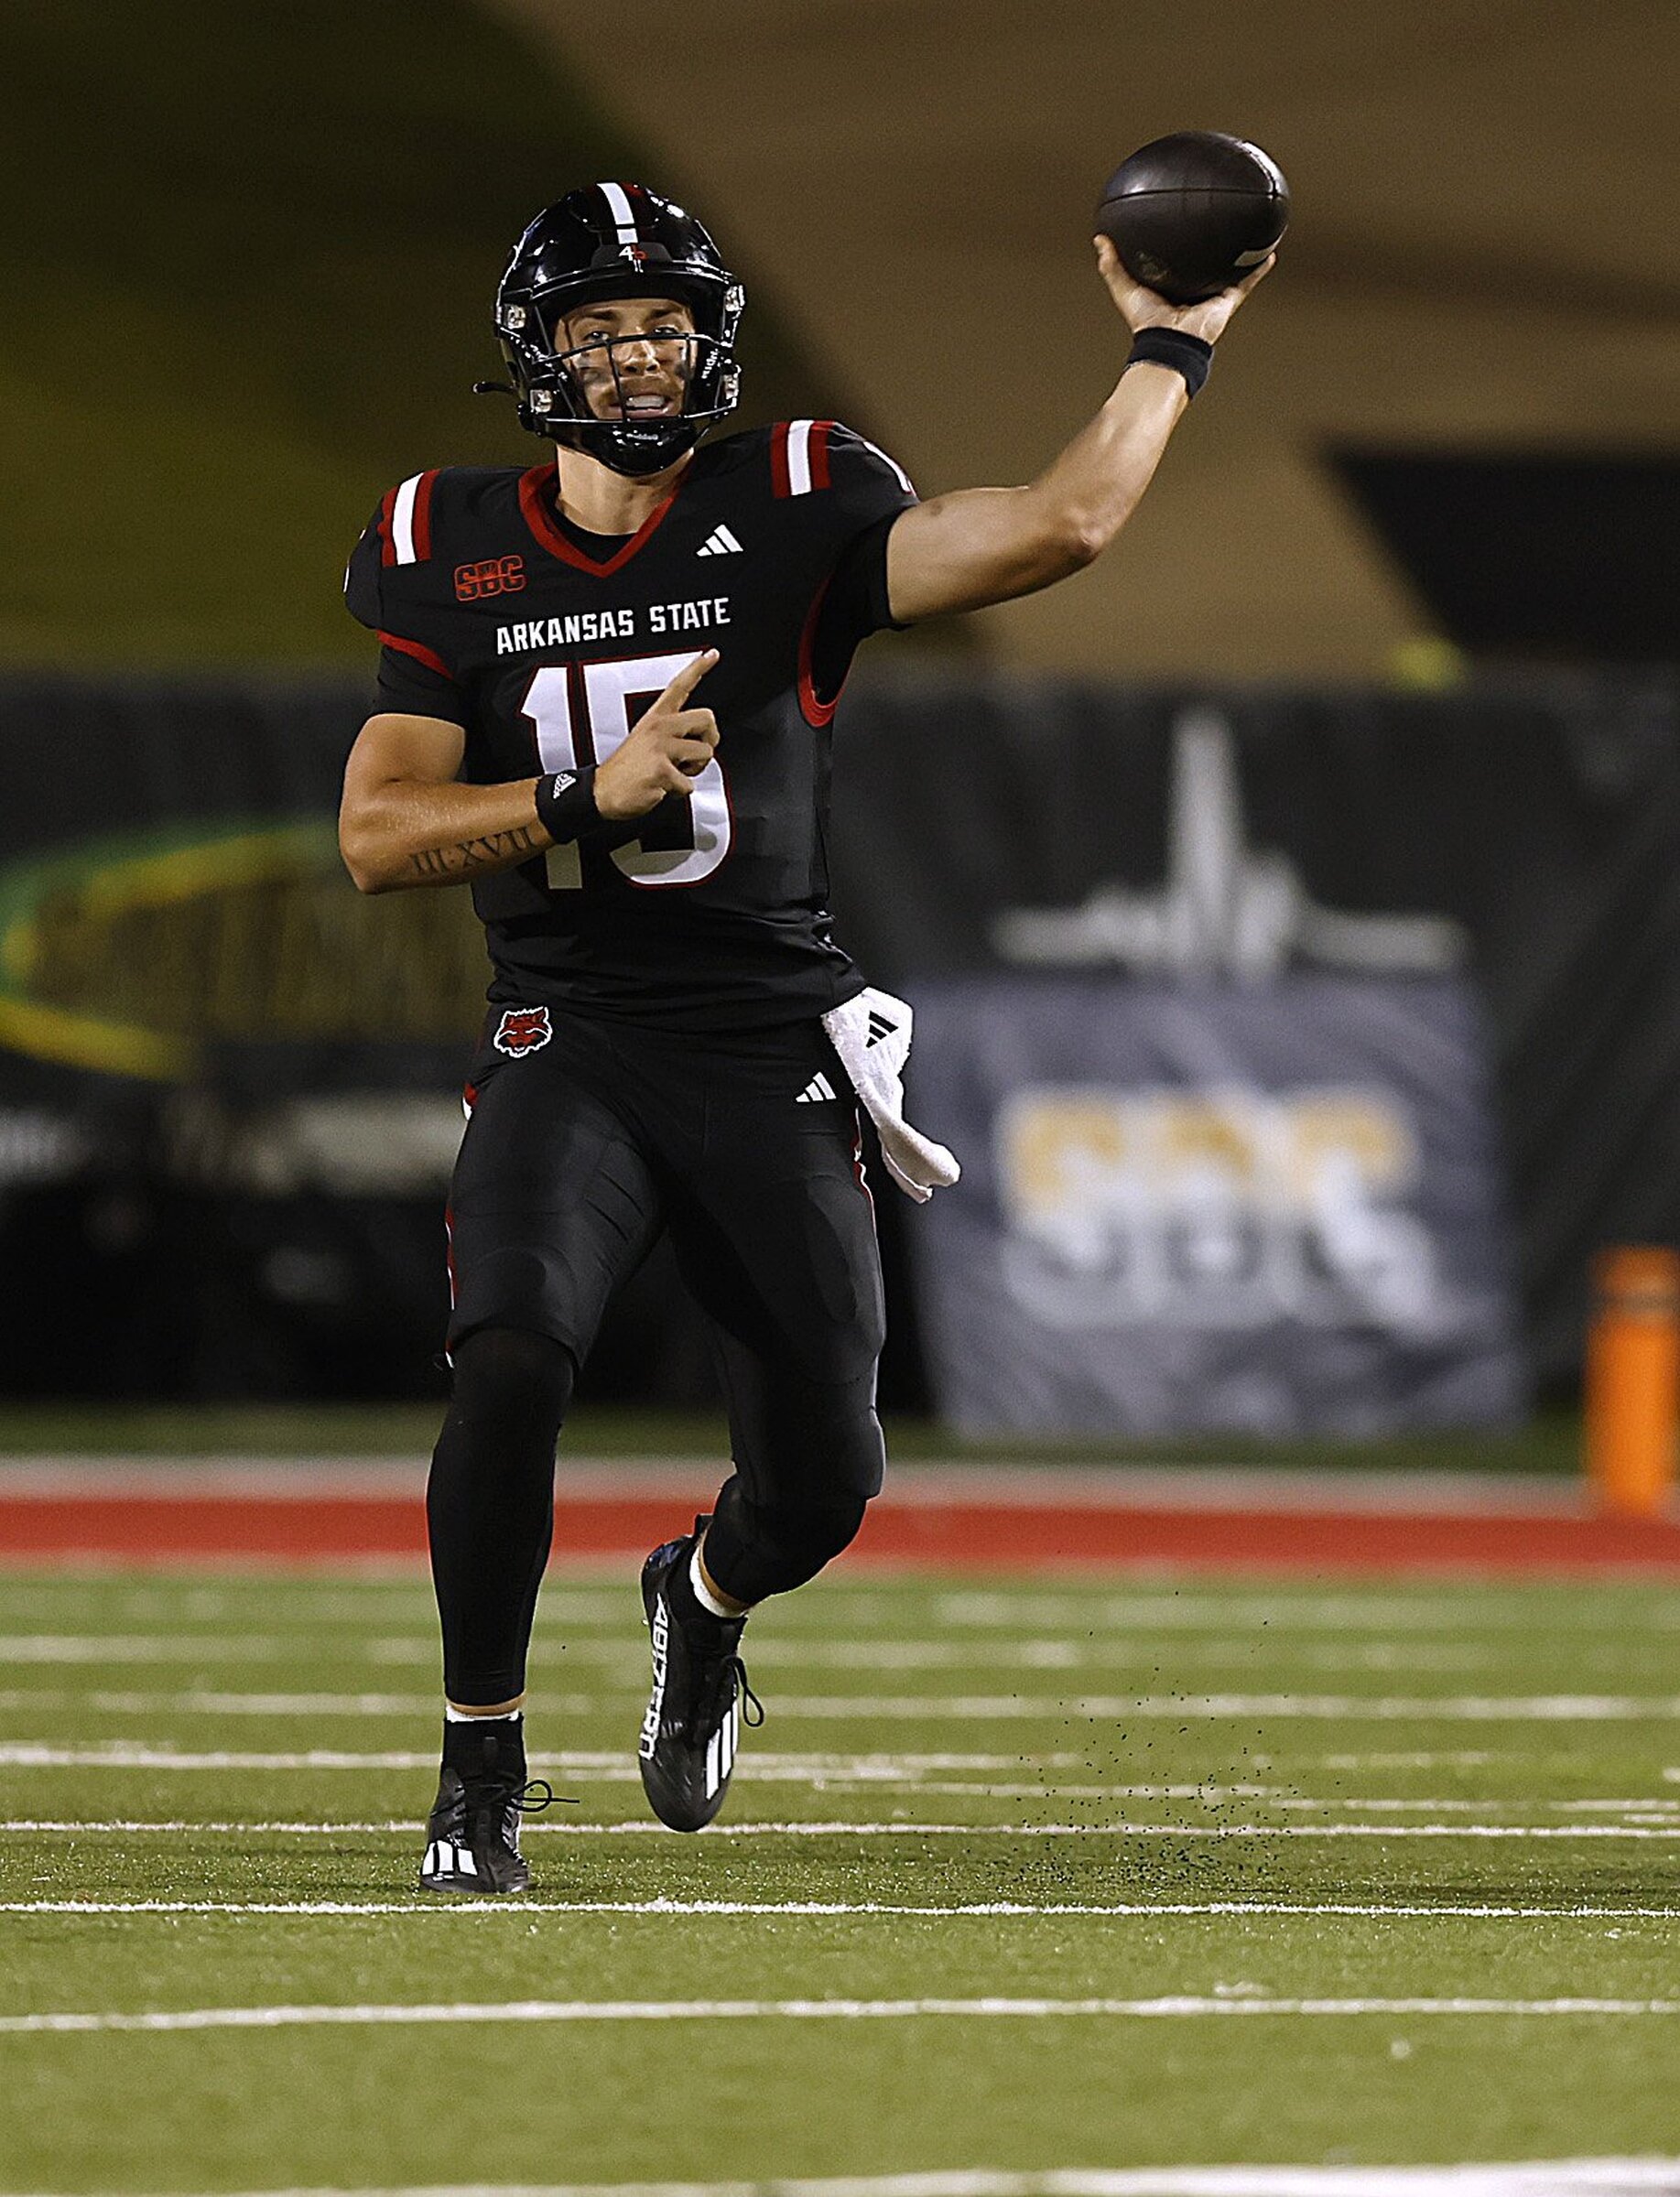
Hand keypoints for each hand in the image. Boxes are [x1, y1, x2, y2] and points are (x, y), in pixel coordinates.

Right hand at [593, 648, 719, 820]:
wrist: (601, 792)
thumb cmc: (626, 770)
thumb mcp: (645, 740)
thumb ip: (672, 734)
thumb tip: (701, 741)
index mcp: (655, 718)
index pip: (679, 686)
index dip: (698, 668)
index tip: (712, 653)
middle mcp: (659, 727)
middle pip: (708, 719)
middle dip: (710, 740)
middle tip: (694, 755)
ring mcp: (660, 747)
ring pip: (705, 754)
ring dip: (694, 771)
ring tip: (671, 773)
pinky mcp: (661, 770)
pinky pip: (689, 784)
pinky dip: (679, 792)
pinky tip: (660, 787)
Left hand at [1093, 233, 1272, 344]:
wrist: (1167, 342)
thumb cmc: (1146, 323)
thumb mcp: (1124, 289)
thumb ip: (1111, 266)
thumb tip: (1099, 240)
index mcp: (1172, 287)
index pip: (1177, 261)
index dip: (1180, 245)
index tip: (1183, 225)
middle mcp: (1194, 289)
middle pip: (1206, 263)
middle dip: (1212, 246)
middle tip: (1220, 222)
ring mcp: (1212, 295)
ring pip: (1229, 269)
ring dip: (1241, 252)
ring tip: (1252, 230)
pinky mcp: (1227, 300)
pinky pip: (1247, 281)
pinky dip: (1258, 268)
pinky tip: (1269, 251)